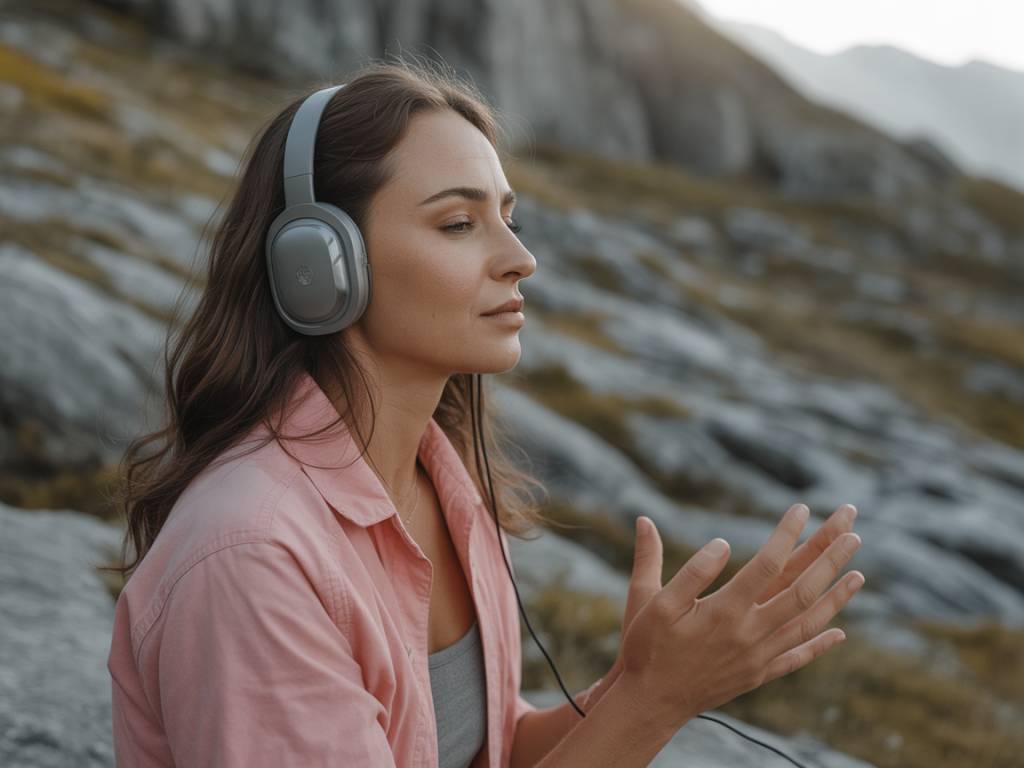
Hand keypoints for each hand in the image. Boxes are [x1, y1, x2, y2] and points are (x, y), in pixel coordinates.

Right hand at [617, 503, 863, 725]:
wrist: (650, 702)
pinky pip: (797, 657)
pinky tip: (840, 632)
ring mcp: (758, 657)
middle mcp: (749, 633)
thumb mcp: (650, 601)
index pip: (767, 564)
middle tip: (852, 529)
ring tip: (858, 572)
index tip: (802, 508)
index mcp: (724, 610)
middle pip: (801, 589)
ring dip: (836, 596)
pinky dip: (821, 644)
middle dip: (829, 558)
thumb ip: (687, 570)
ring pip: (807, 622)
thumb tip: (718, 542)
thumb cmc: (647, 647)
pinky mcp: (757, 675)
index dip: (787, 534)